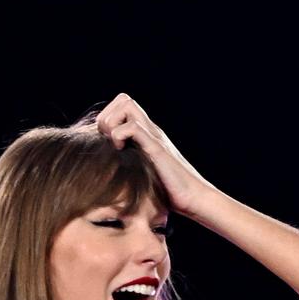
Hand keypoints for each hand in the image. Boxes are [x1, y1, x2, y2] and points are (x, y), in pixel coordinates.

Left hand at [95, 92, 219, 218]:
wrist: (196, 200)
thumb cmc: (170, 195)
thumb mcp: (144, 179)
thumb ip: (131, 172)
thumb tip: (102, 194)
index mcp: (147, 135)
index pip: (123, 105)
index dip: (109, 117)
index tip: (107, 142)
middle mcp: (151, 131)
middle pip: (124, 99)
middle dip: (108, 117)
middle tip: (108, 142)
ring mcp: (154, 137)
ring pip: (127, 105)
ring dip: (113, 123)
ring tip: (116, 146)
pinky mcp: (157, 148)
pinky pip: (133, 127)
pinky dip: (120, 136)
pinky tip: (123, 153)